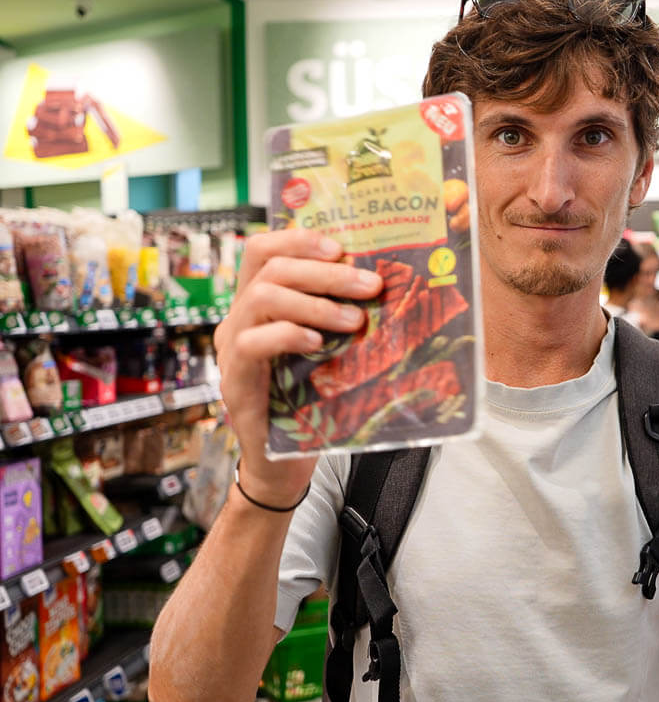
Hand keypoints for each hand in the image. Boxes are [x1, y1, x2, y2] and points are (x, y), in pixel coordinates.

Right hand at [213, 229, 381, 505]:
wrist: (284, 461)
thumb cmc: (312, 402)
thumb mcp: (328, 349)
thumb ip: (338, 316)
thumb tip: (383, 285)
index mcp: (258, 303)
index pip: (263, 250)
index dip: (298, 239)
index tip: (340, 246)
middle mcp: (238, 318)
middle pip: (271, 269)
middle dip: (326, 272)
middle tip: (370, 285)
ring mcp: (231, 347)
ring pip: (261, 297)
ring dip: (316, 302)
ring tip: (356, 320)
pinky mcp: (233, 379)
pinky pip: (251, 342)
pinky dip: (288, 335)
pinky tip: (318, 344)